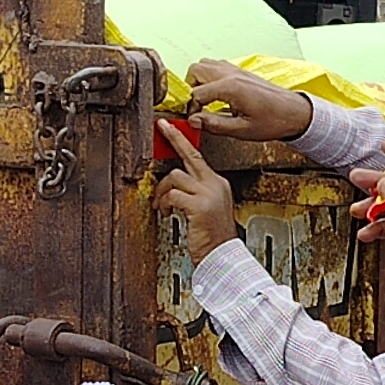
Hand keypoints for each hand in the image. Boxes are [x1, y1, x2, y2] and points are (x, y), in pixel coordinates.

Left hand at [154, 118, 237, 264]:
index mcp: (218, 184)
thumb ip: (195, 193)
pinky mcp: (199, 205)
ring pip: (175, 176)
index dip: (183, 141)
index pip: (198, 157)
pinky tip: (166, 213)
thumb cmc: (213, 237)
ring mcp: (208, 194)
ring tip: (162, 206)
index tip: (171, 128)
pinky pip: (172, 195)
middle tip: (162, 127)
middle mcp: (215, 184)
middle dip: (174, 138)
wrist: (222, 256)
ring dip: (162, 191)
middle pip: (190, 154)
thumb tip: (174, 183)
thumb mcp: (207, 209)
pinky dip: (164, 204)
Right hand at [184, 59, 312, 140]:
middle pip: (195, 70)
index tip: (195, 120)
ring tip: (205, 100)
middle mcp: (231, 74)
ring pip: (205, 64)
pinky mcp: (241, 72)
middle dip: (190, 88)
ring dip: (199, 80)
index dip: (191, 108)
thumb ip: (214, 124)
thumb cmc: (273, 121)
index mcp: (230, 87)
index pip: (195, 92)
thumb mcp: (242, 130)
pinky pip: (217, 66)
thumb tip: (193, 121)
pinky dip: (211, 77)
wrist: (294, 112)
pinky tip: (217, 94)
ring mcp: (236, 70)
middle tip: (197, 106)